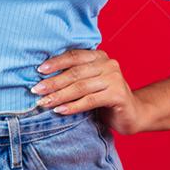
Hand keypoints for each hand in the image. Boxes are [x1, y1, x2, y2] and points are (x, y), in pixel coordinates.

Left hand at [30, 49, 146, 135]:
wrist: (134, 113)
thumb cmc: (106, 97)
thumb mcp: (90, 82)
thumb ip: (75, 76)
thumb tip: (43, 78)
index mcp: (99, 56)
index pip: (74, 56)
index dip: (56, 62)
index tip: (39, 71)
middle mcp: (108, 64)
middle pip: (75, 72)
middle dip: (53, 82)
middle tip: (36, 90)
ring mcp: (114, 78)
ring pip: (81, 87)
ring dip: (60, 95)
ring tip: (44, 102)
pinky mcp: (118, 95)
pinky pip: (90, 100)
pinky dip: (73, 106)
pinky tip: (60, 110)